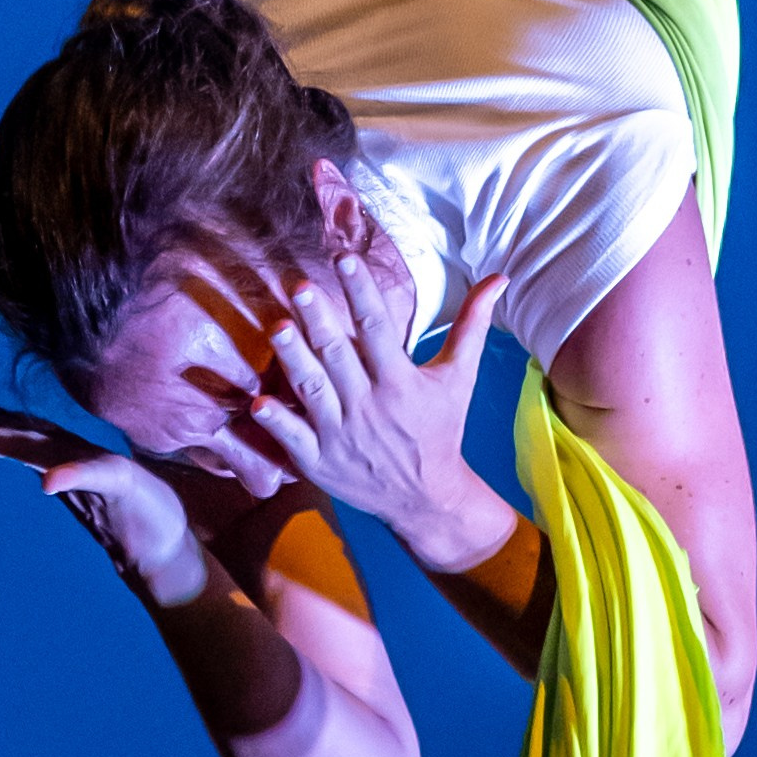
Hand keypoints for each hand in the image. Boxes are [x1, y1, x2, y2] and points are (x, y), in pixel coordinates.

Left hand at [0, 397, 205, 606]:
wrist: (164, 547)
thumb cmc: (118, 512)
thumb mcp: (67, 480)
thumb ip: (38, 459)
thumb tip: (8, 452)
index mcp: (45, 449)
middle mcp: (62, 448)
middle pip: (0, 427)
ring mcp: (89, 462)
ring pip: (33, 446)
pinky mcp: (120, 481)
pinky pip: (92, 474)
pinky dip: (69, 475)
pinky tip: (47, 483)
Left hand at [243, 261, 509, 569]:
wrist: (426, 497)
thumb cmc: (440, 429)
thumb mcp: (460, 377)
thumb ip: (472, 324)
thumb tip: (500, 277)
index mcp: (400, 382)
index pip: (378, 328)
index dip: (360, 291)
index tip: (344, 258)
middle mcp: (369, 406)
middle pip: (339, 356)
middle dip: (318, 320)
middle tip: (298, 286)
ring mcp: (341, 435)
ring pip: (313, 391)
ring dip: (293, 360)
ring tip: (277, 327)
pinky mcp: (320, 462)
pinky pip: (294, 440)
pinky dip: (277, 422)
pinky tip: (256, 402)